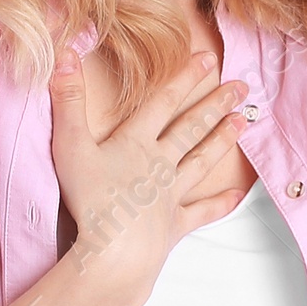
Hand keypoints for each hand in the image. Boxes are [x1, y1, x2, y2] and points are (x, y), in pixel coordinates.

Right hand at [49, 48, 250, 305]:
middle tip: (242, 87)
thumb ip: (68, 101)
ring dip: (222, 141)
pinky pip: (202, 212)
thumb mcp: (70, 146)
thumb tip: (64, 52)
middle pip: (191, 129)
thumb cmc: (90, 201)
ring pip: (201, 162)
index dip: (184, 78)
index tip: (208, 58)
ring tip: (242, 123)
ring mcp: (171, 195)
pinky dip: (220, 204)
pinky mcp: (174, 225)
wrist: (114, 253)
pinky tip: (238, 194)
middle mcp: (159, 164)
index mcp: (135, 143)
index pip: (163, 102)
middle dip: (215, 105)